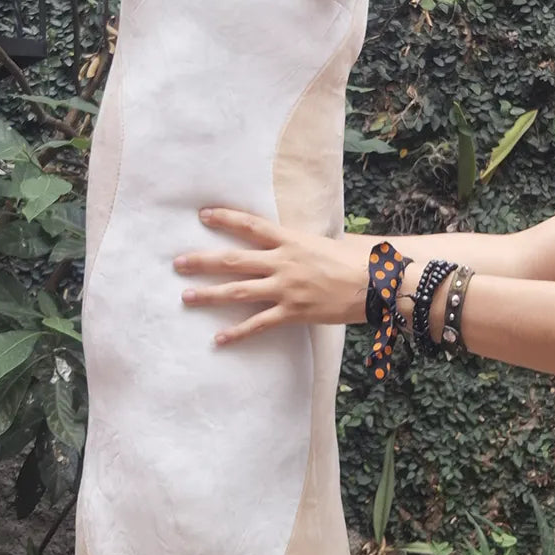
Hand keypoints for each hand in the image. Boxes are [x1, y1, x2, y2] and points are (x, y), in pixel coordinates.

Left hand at [174, 208, 369, 344]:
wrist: (377, 284)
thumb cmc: (357, 260)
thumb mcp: (326, 243)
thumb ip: (302, 243)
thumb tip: (291, 240)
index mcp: (291, 240)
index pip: (250, 226)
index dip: (225, 219)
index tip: (203, 215)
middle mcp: (283, 262)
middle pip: (233, 260)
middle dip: (202, 261)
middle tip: (177, 263)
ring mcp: (286, 288)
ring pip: (238, 291)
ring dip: (209, 294)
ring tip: (186, 297)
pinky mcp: (293, 312)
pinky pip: (258, 324)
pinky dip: (237, 333)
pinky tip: (218, 339)